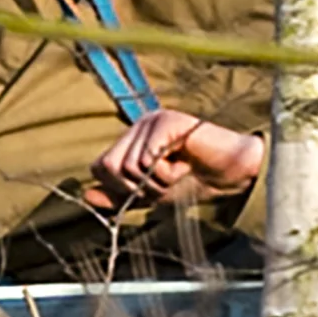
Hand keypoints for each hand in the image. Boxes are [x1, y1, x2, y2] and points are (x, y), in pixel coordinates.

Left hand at [84, 109, 267, 214]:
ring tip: (179, 170)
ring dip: (157, 182)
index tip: (153, 187)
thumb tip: (86, 195)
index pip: (100, 167)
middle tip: (167, 180)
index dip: (122, 188)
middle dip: (139, 187)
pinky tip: (186, 163)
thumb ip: (119, 195)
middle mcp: (138, 126)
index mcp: (131, 139)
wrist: (231, 178)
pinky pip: (148, 160)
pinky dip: (168, 174)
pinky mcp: (167, 122)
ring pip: (129, 166)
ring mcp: (152, 120)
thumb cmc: (194, 182)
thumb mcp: (150, 194)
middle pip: (110, 167)